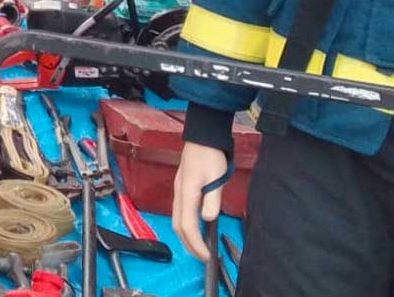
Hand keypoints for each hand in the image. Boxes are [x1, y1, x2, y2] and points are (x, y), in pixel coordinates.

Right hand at [173, 142, 227, 261]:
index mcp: (186, 193)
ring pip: (177, 220)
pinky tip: (195, 227)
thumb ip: (212, 199)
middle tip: (203, 256)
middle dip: (189, 244)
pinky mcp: (181, 188)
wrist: (202, 136)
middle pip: (178, 226)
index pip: (187, 226)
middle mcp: (178, 194)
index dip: (196, 243)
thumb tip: (207, 219)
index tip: (206, 256)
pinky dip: (186, 226)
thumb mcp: (216, 178)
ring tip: (199, 246)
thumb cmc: (210, 156)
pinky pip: (180, 212)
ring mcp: (178, 191)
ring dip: (186, 236)